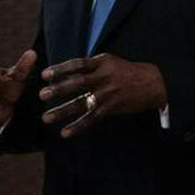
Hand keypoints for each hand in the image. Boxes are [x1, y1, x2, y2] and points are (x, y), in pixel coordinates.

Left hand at [38, 53, 167, 138]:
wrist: (152, 83)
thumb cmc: (127, 72)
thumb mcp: (110, 62)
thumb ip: (90, 66)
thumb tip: (67, 70)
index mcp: (102, 63)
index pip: (77, 65)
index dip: (60, 69)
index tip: (44, 75)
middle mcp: (104, 77)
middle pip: (77, 83)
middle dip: (58, 89)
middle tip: (42, 95)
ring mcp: (108, 93)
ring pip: (82, 103)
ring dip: (62, 111)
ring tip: (46, 117)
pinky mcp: (112, 108)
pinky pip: (92, 118)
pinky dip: (78, 126)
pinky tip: (65, 133)